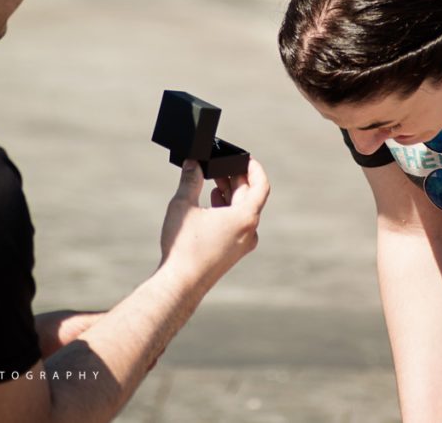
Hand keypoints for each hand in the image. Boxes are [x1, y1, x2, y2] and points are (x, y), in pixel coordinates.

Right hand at [159, 158, 268, 290]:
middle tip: (222, 165)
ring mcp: (243, 245)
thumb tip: (192, 163)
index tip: (245, 158)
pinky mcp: (233, 254)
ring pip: (243, 212)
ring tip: (215, 181)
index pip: (261, 185)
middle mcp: (250, 232)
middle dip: (236, 179)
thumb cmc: (183, 246)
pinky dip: (228, 211)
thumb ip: (190, 180)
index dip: (255, 168)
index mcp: (245, 218)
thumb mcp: (184, 205)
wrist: (180, 284)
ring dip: (231, 195)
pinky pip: (237, 226)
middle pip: (250, 198)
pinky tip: (213, 204)